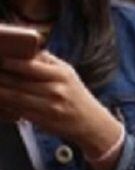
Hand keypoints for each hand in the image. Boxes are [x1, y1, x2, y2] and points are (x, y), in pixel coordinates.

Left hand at [0, 52, 120, 156]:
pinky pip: (17, 110)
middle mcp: (56, 89)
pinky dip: (5, 105)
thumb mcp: (67, 72)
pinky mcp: (42, 120)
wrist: (91, 122)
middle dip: (0, 76)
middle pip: (18, 81)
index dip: (9, 62)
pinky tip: (0, 100)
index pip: (29, 65)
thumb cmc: (75, 94)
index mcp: (61, 74)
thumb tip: (22, 48)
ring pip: (14, 96)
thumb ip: (46, 61)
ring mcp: (49, 106)